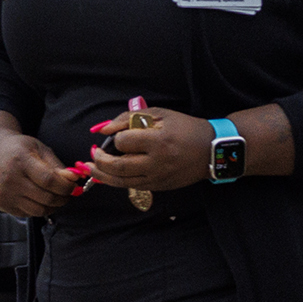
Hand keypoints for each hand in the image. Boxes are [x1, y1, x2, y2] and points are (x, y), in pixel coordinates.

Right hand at [0, 117, 82, 219]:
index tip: (73, 187)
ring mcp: (4, 194)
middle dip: (62, 198)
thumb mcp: (39, 149)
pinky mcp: (1, 204)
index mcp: (20, 161)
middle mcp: (10, 179)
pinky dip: (39, 208)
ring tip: (55, 196)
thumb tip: (73, 180)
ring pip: (39, 210)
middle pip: (45, 198)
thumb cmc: (19, 149)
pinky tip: (38, 198)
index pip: (48, 180)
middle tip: (67, 193)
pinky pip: (28, 214)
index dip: (65, 187)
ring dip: (52, 206)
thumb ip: (57, 166)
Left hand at [87, 104, 214, 194]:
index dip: (116, 138)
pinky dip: (116, 181)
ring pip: (122, 181)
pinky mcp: (160, 187)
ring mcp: (158, 178)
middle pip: (118, 166)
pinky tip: (107, 176)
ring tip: (91, 168)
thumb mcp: (159, 114)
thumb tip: (103, 129)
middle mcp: (157, 162)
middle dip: (100, 161)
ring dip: (103, 175)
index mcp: (159, 141)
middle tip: (91, 155)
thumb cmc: (185, 128)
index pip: (124, 142)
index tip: (117, 136)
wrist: (211, 150)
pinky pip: (132, 186)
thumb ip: (128, 118)